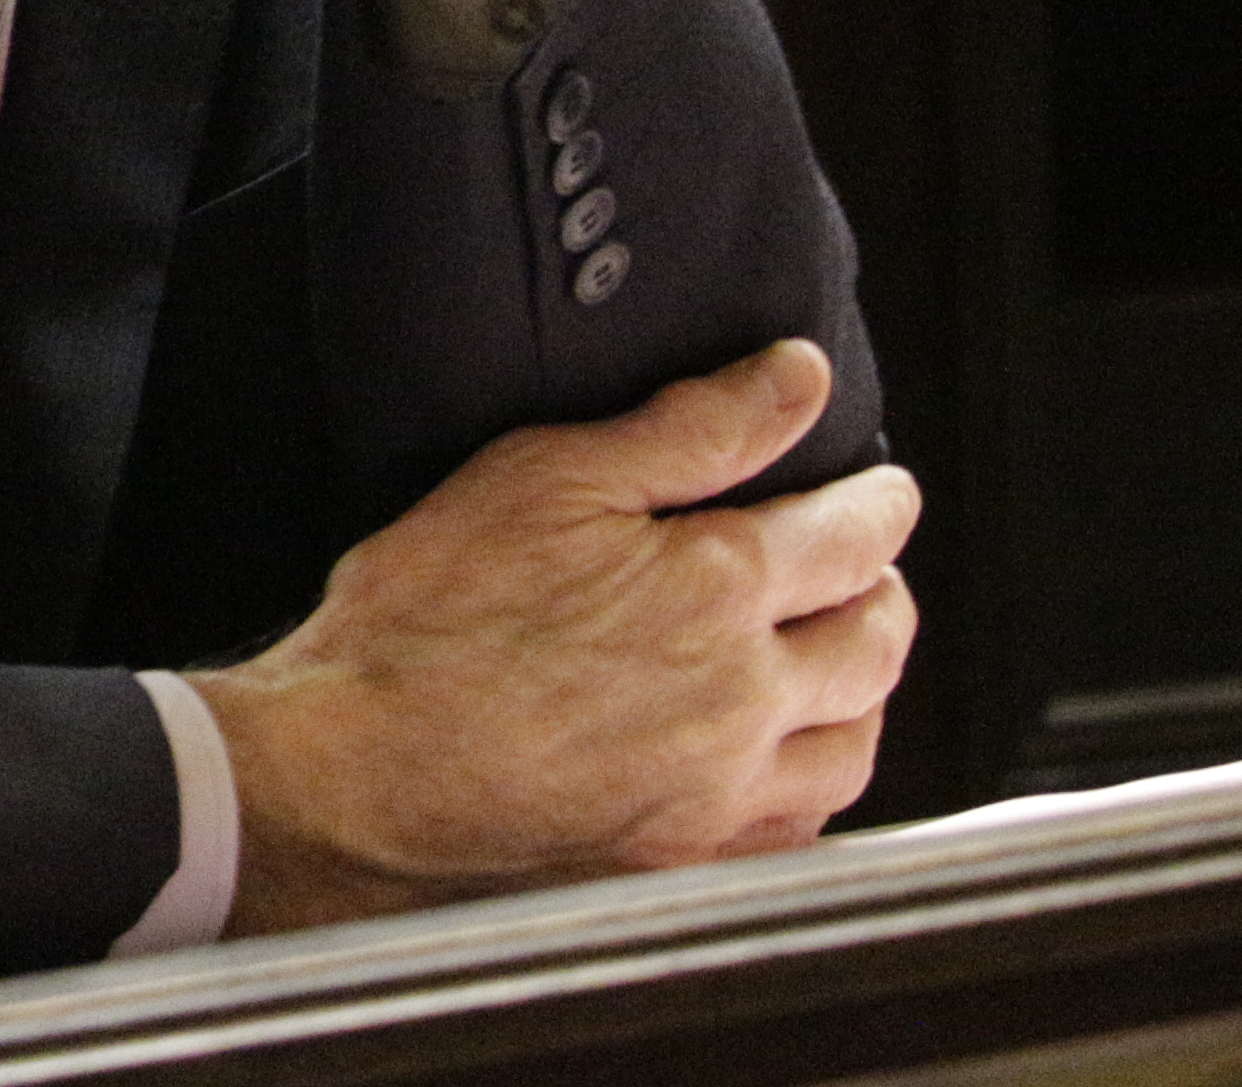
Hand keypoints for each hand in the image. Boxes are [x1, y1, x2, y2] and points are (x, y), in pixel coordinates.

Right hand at [198, 339, 919, 934]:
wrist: (356, 776)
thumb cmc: (425, 622)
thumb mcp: (545, 478)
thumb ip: (689, 427)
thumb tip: (796, 380)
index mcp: (718, 590)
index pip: (854, 537)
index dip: (879, 504)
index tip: (882, 490)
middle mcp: (744, 701)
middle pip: (877, 643)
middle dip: (885, 591)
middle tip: (870, 565)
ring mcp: (721, 796)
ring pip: (856, 745)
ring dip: (864, 692)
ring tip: (837, 660)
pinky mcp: (685, 862)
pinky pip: (802, 829)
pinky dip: (815, 784)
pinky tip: (780, 760)